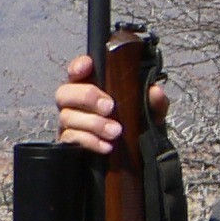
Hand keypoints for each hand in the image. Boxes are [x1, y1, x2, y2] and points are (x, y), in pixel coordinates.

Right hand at [54, 53, 170, 154]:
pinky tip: (106, 146)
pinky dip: (90, 141)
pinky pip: (71, 139)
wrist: (137, 155)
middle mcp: (76, 103)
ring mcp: (70, 123)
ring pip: (67, 117)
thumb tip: (155, 91)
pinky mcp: (70, 143)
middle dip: (86, 97)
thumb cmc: (136, 125)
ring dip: (94, 123)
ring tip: (115, 131)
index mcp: (92, 87)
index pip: (77, 71)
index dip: (78, 66)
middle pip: (64, 93)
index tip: (88, 66)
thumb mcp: (150, 112)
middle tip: (109, 107)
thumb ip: (154, 101)